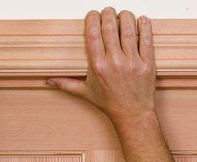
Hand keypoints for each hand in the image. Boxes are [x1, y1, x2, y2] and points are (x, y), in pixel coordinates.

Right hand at [47, 8, 155, 125]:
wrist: (132, 115)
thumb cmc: (110, 103)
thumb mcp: (85, 93)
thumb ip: (66, 84)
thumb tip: (49, 81)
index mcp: (98, 66)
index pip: (93, 35)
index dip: (93, 19)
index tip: (93, 14)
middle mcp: (114, 62)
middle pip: (110, 28)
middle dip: (108, 14)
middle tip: (108, 10)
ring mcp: (132, 63)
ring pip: (129, 31)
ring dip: (126, 17)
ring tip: (123, 14)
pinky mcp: (147, 64)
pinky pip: (147, 41)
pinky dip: (145, 27)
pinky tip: (141, 19)